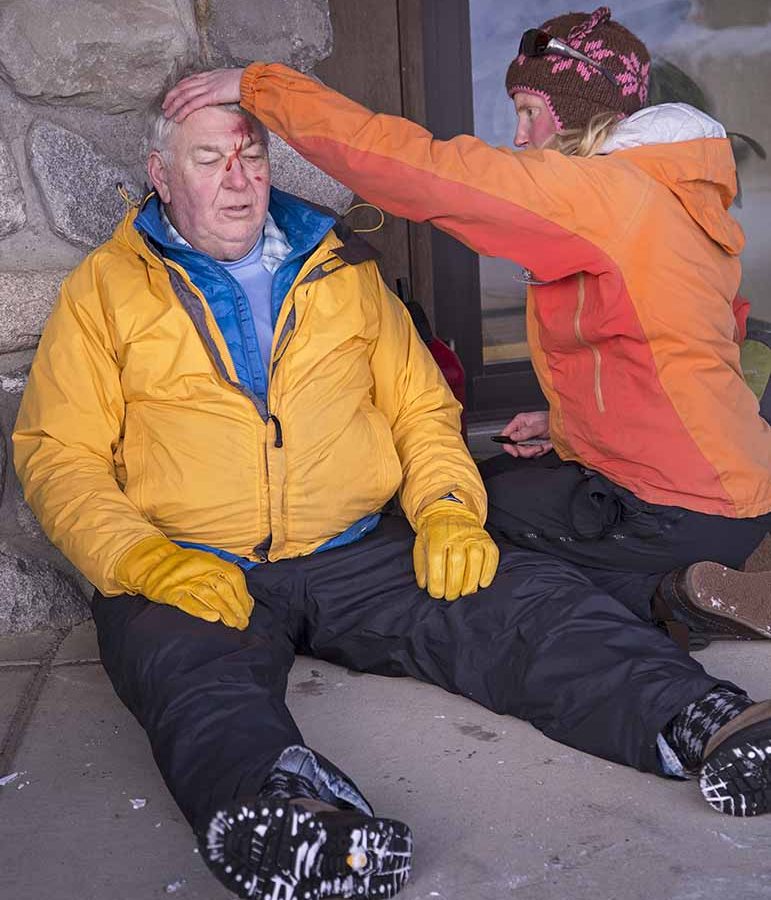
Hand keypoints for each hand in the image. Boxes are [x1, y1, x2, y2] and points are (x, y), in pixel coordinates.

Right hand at [115, 537, 252, 628]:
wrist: (152, 563)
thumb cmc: (185, 569)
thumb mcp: (207, 566)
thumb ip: (226, 581)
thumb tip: (247, 601)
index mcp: (211, 561)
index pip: (234, 577)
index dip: (243, 594)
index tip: (247, 611)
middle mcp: (200, 569)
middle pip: (224, 589)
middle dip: (236, 607)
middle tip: (242, 624)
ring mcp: (185, 580)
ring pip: (209, 596)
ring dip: (224, 611)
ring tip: (233, 624)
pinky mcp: (171, 592)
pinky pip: (187, 602)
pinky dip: (201, 610)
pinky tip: (212, 618)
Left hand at [162, 68, 245, 121]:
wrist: (251, 81)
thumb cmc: (245, 83)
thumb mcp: (231, 81)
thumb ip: (223, 86)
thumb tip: (223, 91)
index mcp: (210, 75)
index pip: (189, 80)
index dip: (179, 87)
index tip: (173, 94)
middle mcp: (206, 80)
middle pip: (183, 87)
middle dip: (171, 97)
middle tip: (164, 105)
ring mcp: (207, 87)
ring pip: (184, 96)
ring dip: (174, 105)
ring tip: (167, 113)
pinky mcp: (210, 96)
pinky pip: (192, 104)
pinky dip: (183, 111)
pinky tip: (177, 117)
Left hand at [413, 502, 498, 600]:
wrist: (450, 510)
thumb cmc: (434, 532)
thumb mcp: (421, 544)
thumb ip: (421, 565)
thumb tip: (424, 584)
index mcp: (437, 535)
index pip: (436, 559)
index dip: (437, 580)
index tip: (436, 593)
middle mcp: (456, 534)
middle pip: (457, 562)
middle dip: (454, 585)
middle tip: (451, 596)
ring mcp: (473, 535)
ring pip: (475, 559)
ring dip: (471, 581)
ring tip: (465, 593)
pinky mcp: (486, 538)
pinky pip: (491, 555)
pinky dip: (489, 571)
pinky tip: (482, 583)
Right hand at [500, 410, 551, 457]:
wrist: (564, 426)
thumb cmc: (552, 420)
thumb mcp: (538, 426)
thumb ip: (525, 432)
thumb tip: (513, 437)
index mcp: (519, 422)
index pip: (506, 435)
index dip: (508, 445)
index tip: (515, 452)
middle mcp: (521, 431)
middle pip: (515, 446)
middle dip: (526, 450)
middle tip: (536, 448)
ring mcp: (527, 439)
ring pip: (524, 451)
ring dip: (535, 451)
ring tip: (543, 446)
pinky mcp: (533, 444)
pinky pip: (533, 453)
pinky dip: (541, 451)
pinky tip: (546, 445)